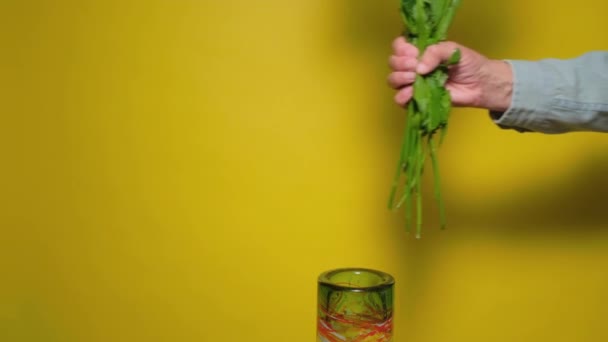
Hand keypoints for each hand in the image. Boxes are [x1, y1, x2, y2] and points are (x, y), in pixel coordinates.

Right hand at [388, 37, 512, 111]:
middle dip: (402, 64)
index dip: (401, 49)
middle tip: (417, 67)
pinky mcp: (417, 100)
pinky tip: (414, 93)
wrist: (480, 84)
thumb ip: (435, 53)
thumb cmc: (468, 64)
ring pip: (393, 80)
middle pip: (393, 63)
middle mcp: (413, 66)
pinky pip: (400, 99)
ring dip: (401, 78)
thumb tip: (419, 69)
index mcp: (420, 51)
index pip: (398, 46)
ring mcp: (414, 84)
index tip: (414, 53)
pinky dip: (403, 96)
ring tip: (416, 79)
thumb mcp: (452, 50)